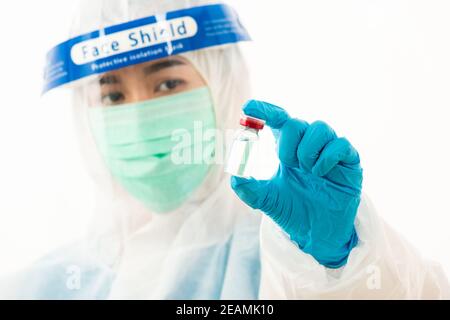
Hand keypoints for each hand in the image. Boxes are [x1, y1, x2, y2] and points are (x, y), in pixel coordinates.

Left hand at [231, 100, 362, 267]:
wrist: (316, 234)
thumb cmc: (292, 212)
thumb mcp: (267, 200)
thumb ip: (248, 188)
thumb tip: (234, 174)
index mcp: (288, 149)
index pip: (278, 120)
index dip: (264, 110)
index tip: (248, 107)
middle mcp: (309, 146)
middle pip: (296, 123)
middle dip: (288, 144)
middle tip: (289, 165)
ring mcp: (330, 152)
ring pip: (319, 128)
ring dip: (307, 150)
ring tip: (307, 171)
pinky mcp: (350, 162)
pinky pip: (341, 144)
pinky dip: (327, 157)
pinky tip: (321, 174)